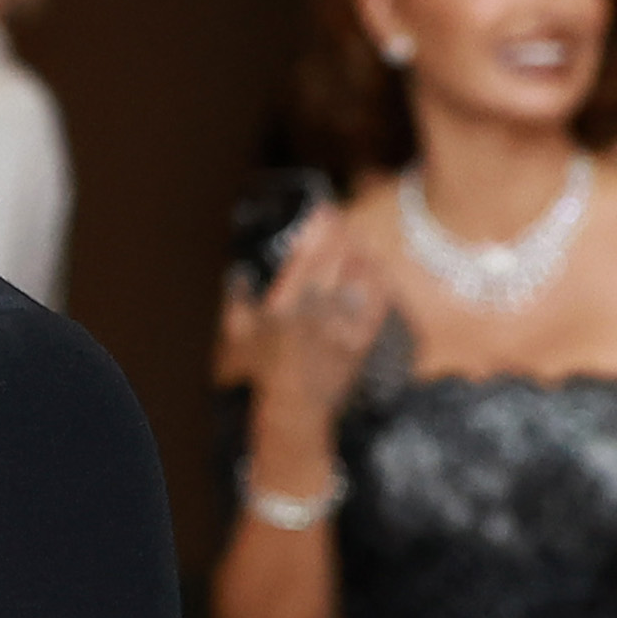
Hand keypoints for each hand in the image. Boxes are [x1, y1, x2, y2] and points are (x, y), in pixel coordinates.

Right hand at [239, 213, 392, 453]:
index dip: (318, 228)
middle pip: (336, 260)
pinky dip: (379, 282)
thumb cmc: (264, 370)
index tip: (323, 210)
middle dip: (341, 233)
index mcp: (284, 305)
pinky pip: (377, 304)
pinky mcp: (362, 340)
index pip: (307, 256)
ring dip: (361, 253)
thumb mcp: (239, 334)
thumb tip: (240, 272)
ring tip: (359, 238)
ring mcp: (342, 325)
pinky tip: (378, 268)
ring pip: (360, 277)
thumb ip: (237, 301)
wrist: (296, 408)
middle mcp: (316, 311)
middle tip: (343, 216)